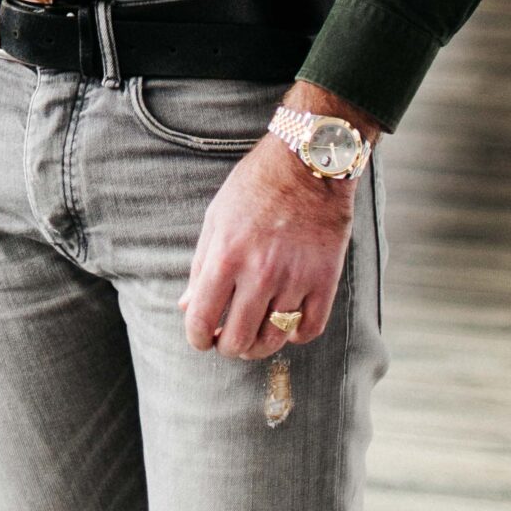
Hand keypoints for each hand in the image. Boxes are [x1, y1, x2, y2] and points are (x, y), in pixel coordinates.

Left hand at [178, 136, 355, 359]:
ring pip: (273, 339)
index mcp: (226, 255)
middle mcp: (260, 273)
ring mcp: (295, 279)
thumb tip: (186, 307)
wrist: (307, 164)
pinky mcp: (324, 281)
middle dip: (227, 346)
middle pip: (239, 340)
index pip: (202, 319)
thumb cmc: (255, 187)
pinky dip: (295, 334)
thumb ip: (200, 266)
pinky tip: (286, 322)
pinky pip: (309, 328)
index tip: (200, 338)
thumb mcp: (216, 218)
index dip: (197, 337)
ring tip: (253, 336)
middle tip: (226, 340)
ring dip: (259, 346)